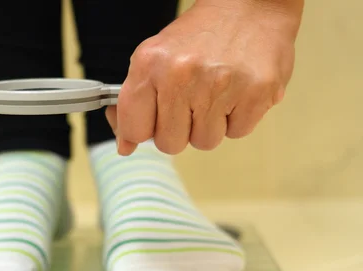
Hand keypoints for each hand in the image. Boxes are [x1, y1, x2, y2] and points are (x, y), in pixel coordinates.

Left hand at [108, 0, 302, 154]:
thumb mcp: (156, 58)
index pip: (134, 129)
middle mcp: (181, 74)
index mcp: (150, 64)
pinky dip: (237, 118)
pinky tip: (236, 91)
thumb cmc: (200, 36)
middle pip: (169, 144)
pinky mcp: (256, 93)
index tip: (152, 123)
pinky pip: (237, 133)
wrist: (251, 5)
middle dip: (180, 129)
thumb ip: (136, 102)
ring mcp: (220, 85)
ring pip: (204, 142)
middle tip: (191, 100)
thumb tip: (125, 146)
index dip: (143, 131)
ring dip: (210, 125)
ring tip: (216, 93)